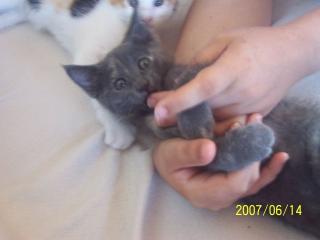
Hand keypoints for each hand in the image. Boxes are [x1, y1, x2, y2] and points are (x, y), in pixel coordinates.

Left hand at [150, 26, 313, 123]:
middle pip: (204, 110)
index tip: (157, 110)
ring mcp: (250, 108)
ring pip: (214, 122)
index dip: (179, 100)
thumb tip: (182, 80)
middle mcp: (242, 92)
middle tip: (157, 112)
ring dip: (192, 121)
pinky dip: (211, 124)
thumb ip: (201, 60)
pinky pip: (228, 125)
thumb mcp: (226, 39)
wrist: (291, 56)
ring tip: (176, 115)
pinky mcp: (255, 116)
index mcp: (234, 68)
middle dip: (177, 114)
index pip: (203, 87)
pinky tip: (200, 119)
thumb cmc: (256, 42)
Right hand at [152, 115, 288, 209]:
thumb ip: (188, 152)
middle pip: (247, 181)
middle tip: (254, 122)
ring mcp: (227, 192)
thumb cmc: (166, 157)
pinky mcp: (232, 182)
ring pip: (254, 180)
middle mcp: (218, 198)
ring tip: (265, 132)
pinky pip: (254, 179)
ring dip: (262, 156)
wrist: (167, 159)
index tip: (245, 133)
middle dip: (254, 152)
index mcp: (203, 194)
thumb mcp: (170, 153)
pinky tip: (281, 157)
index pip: (234, 185)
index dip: (245, 163)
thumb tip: (210, 150)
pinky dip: (267, 168)